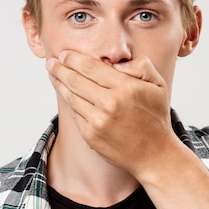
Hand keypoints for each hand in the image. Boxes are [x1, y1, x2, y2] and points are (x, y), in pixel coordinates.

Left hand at [46, 51, 174, 177]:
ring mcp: (98, 121)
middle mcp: (110, 104)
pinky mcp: (91, 136)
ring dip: (59, 84)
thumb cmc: (156, 118)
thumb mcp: (158, 85)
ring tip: (53, 75)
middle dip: (60, 69)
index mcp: (126, 88)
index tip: (64, 54)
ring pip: (72, 97)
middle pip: (76, 80)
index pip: (91, 67)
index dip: (73, 59)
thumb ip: (141, 66)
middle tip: (51, 63)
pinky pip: (75, 114)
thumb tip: (116, 62)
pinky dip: (68, 102)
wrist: (154, 154)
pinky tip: (65, 94)